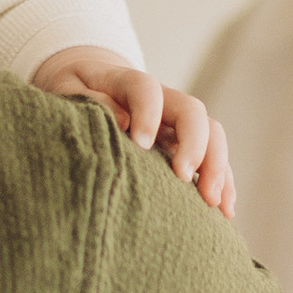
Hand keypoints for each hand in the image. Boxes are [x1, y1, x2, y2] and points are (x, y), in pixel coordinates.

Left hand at [31, 49, 235, 216]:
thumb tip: (121, 120)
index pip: (146, 89)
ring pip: (212, 134)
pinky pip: (213, 158)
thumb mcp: (67, 89)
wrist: (88, 83)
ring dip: (217, 166)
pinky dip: (223, 181)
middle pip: (192, 111)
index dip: (147, 113)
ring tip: (212, 202)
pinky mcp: (186, 143)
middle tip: (183, 177)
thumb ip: (89, 100)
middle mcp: (162, 101)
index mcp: (127, 82)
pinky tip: (225, 210)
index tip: (141, 144)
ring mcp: (177, 122)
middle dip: (194, 144)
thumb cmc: (74, 90)